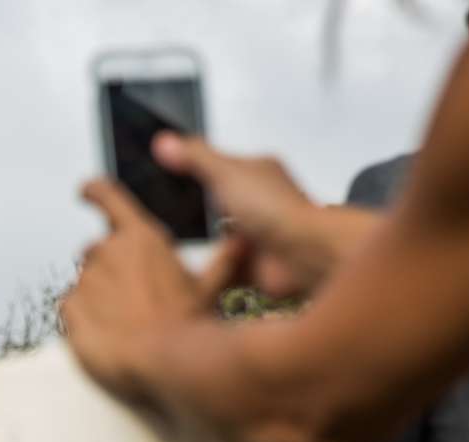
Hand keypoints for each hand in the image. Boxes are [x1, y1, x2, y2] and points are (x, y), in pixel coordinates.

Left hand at [62, 180, 230, 403]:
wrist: (164, 364)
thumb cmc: (187, 327)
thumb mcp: (210, 289)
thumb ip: (223, 260)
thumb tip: (243, 242)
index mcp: (142, 237)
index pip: (108, 197)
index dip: (94, 191)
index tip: (85, 190)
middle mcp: (109, 251)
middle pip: (98, 251)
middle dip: (111, 271)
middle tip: (134, 300)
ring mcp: (88, 279)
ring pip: (86, 283)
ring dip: (100, 298)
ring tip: (126, 324)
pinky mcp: (71, 309)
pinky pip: (71, 308)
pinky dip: (84, 319)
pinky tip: (107, 334)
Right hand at [153, 133, 328, 299]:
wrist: (302, 255)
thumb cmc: (278, 210)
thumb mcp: (226, 172)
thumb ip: (194, 157)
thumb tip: (166, 141)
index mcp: (257, 173)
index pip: (223, 165)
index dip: (198, 169)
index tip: (173, 172)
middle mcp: (260, 203)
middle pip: (220, 204)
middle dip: (199, 212)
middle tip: (175, 213)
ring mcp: (257, 236)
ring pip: (221, 239)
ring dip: (206, 243)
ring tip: (184, 243)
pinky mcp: (254, 267)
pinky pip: (226, 272)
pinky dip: (214, 273)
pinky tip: (200, 269)